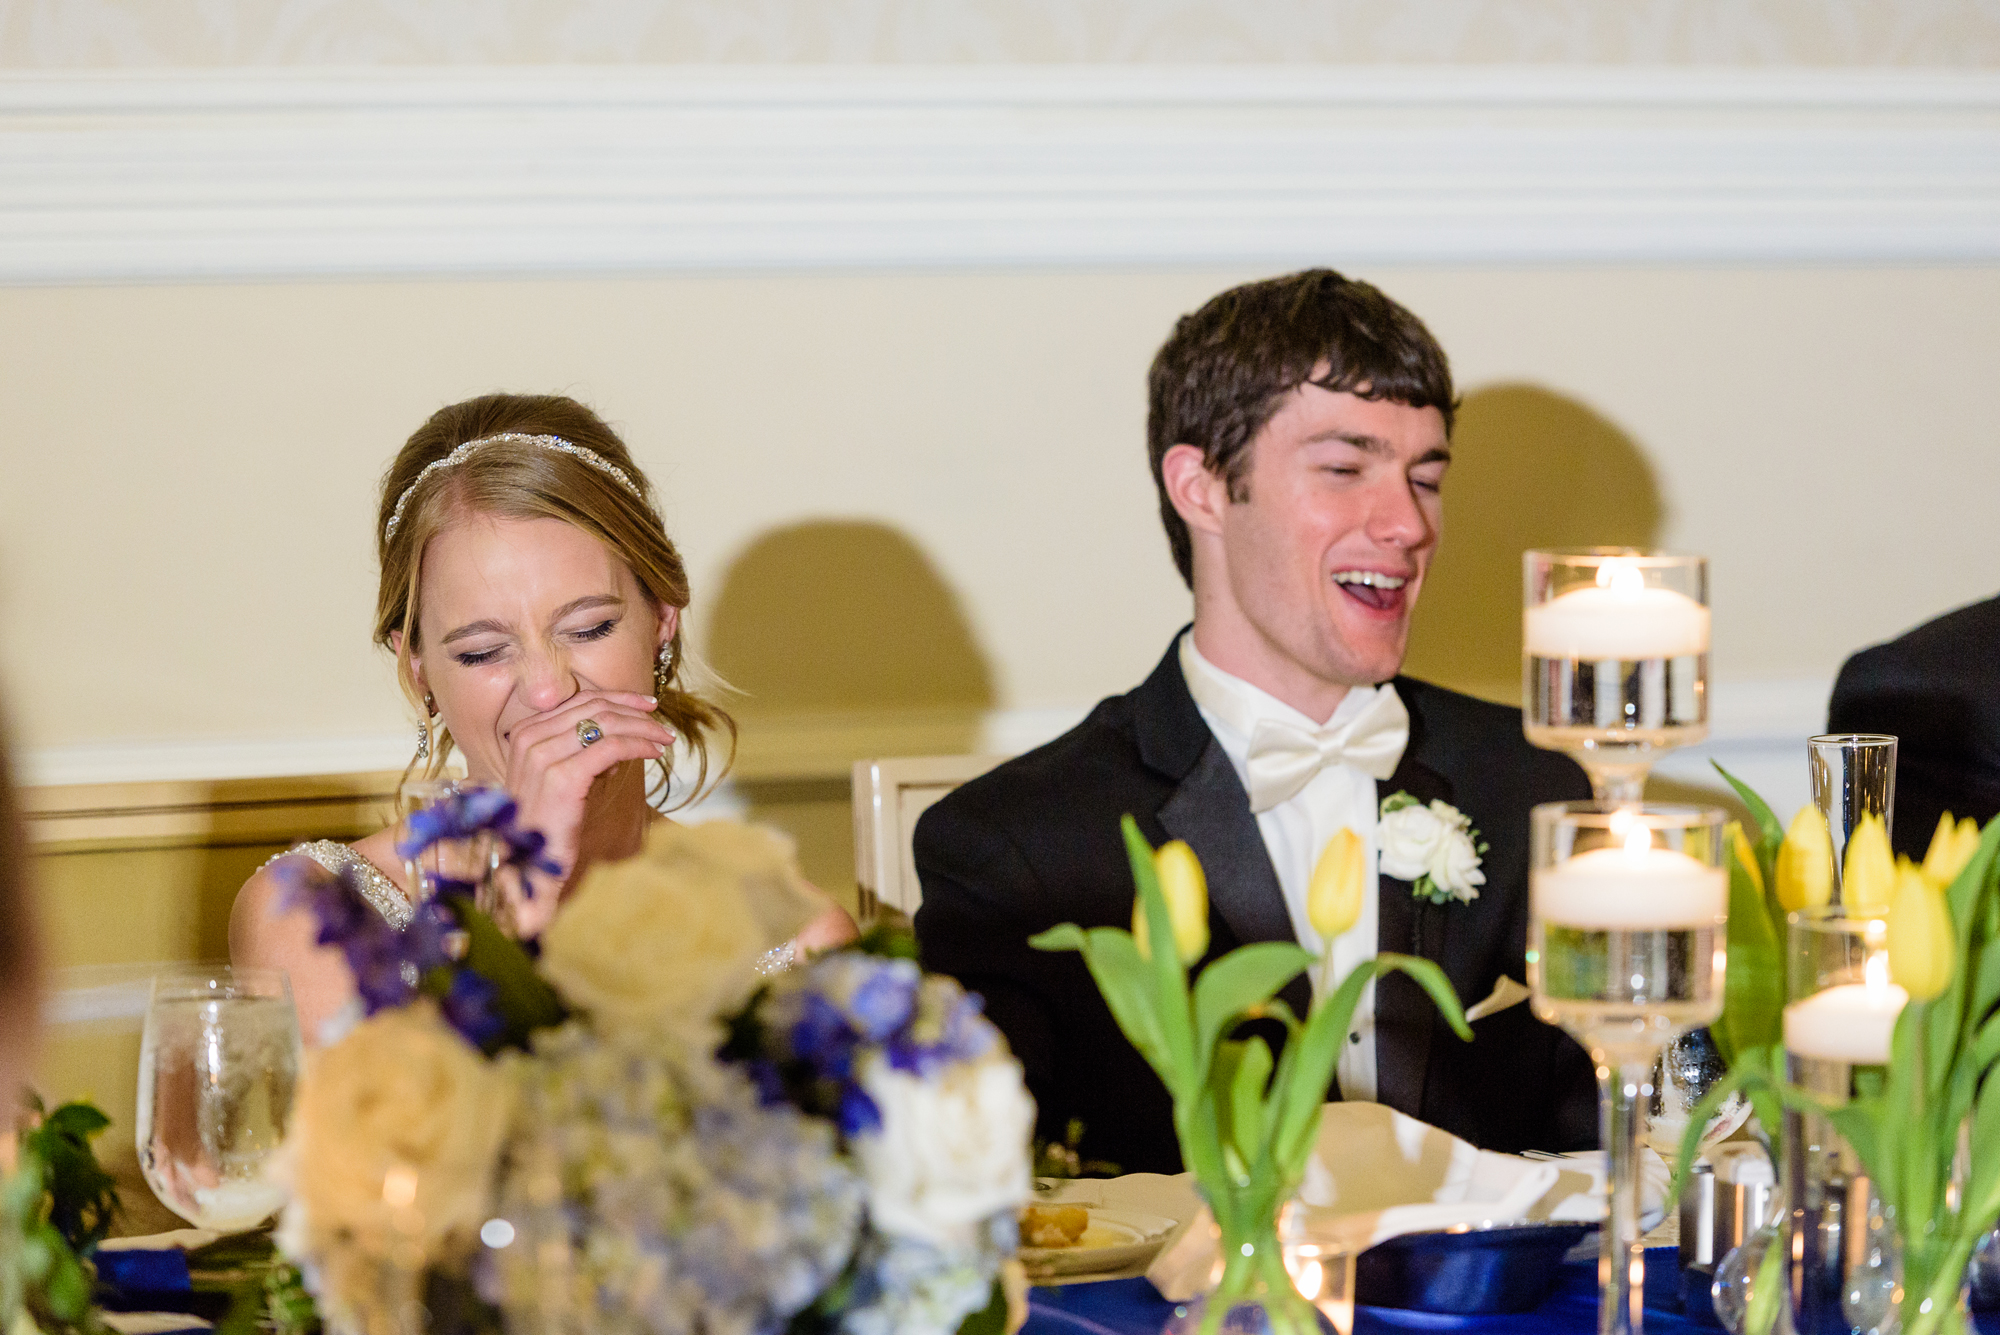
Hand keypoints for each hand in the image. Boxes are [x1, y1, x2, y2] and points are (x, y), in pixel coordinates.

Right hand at [498, 690, 673, 935]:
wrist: (527, 864)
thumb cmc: (547, 824)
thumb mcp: (559, 777)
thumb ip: (580, 752)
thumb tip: (617, 738)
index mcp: (525, 732)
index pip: (579, 700)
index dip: (618, 698)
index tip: (647, 705)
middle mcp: (529, 738)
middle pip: (594, 707)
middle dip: (635, 711)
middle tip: (661, 723)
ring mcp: (542, 755)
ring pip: (606, 723)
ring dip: (643, 728)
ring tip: (664, 738)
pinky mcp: (562, 777)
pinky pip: (612, 747)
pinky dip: (639, 745)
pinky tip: (655, 753)